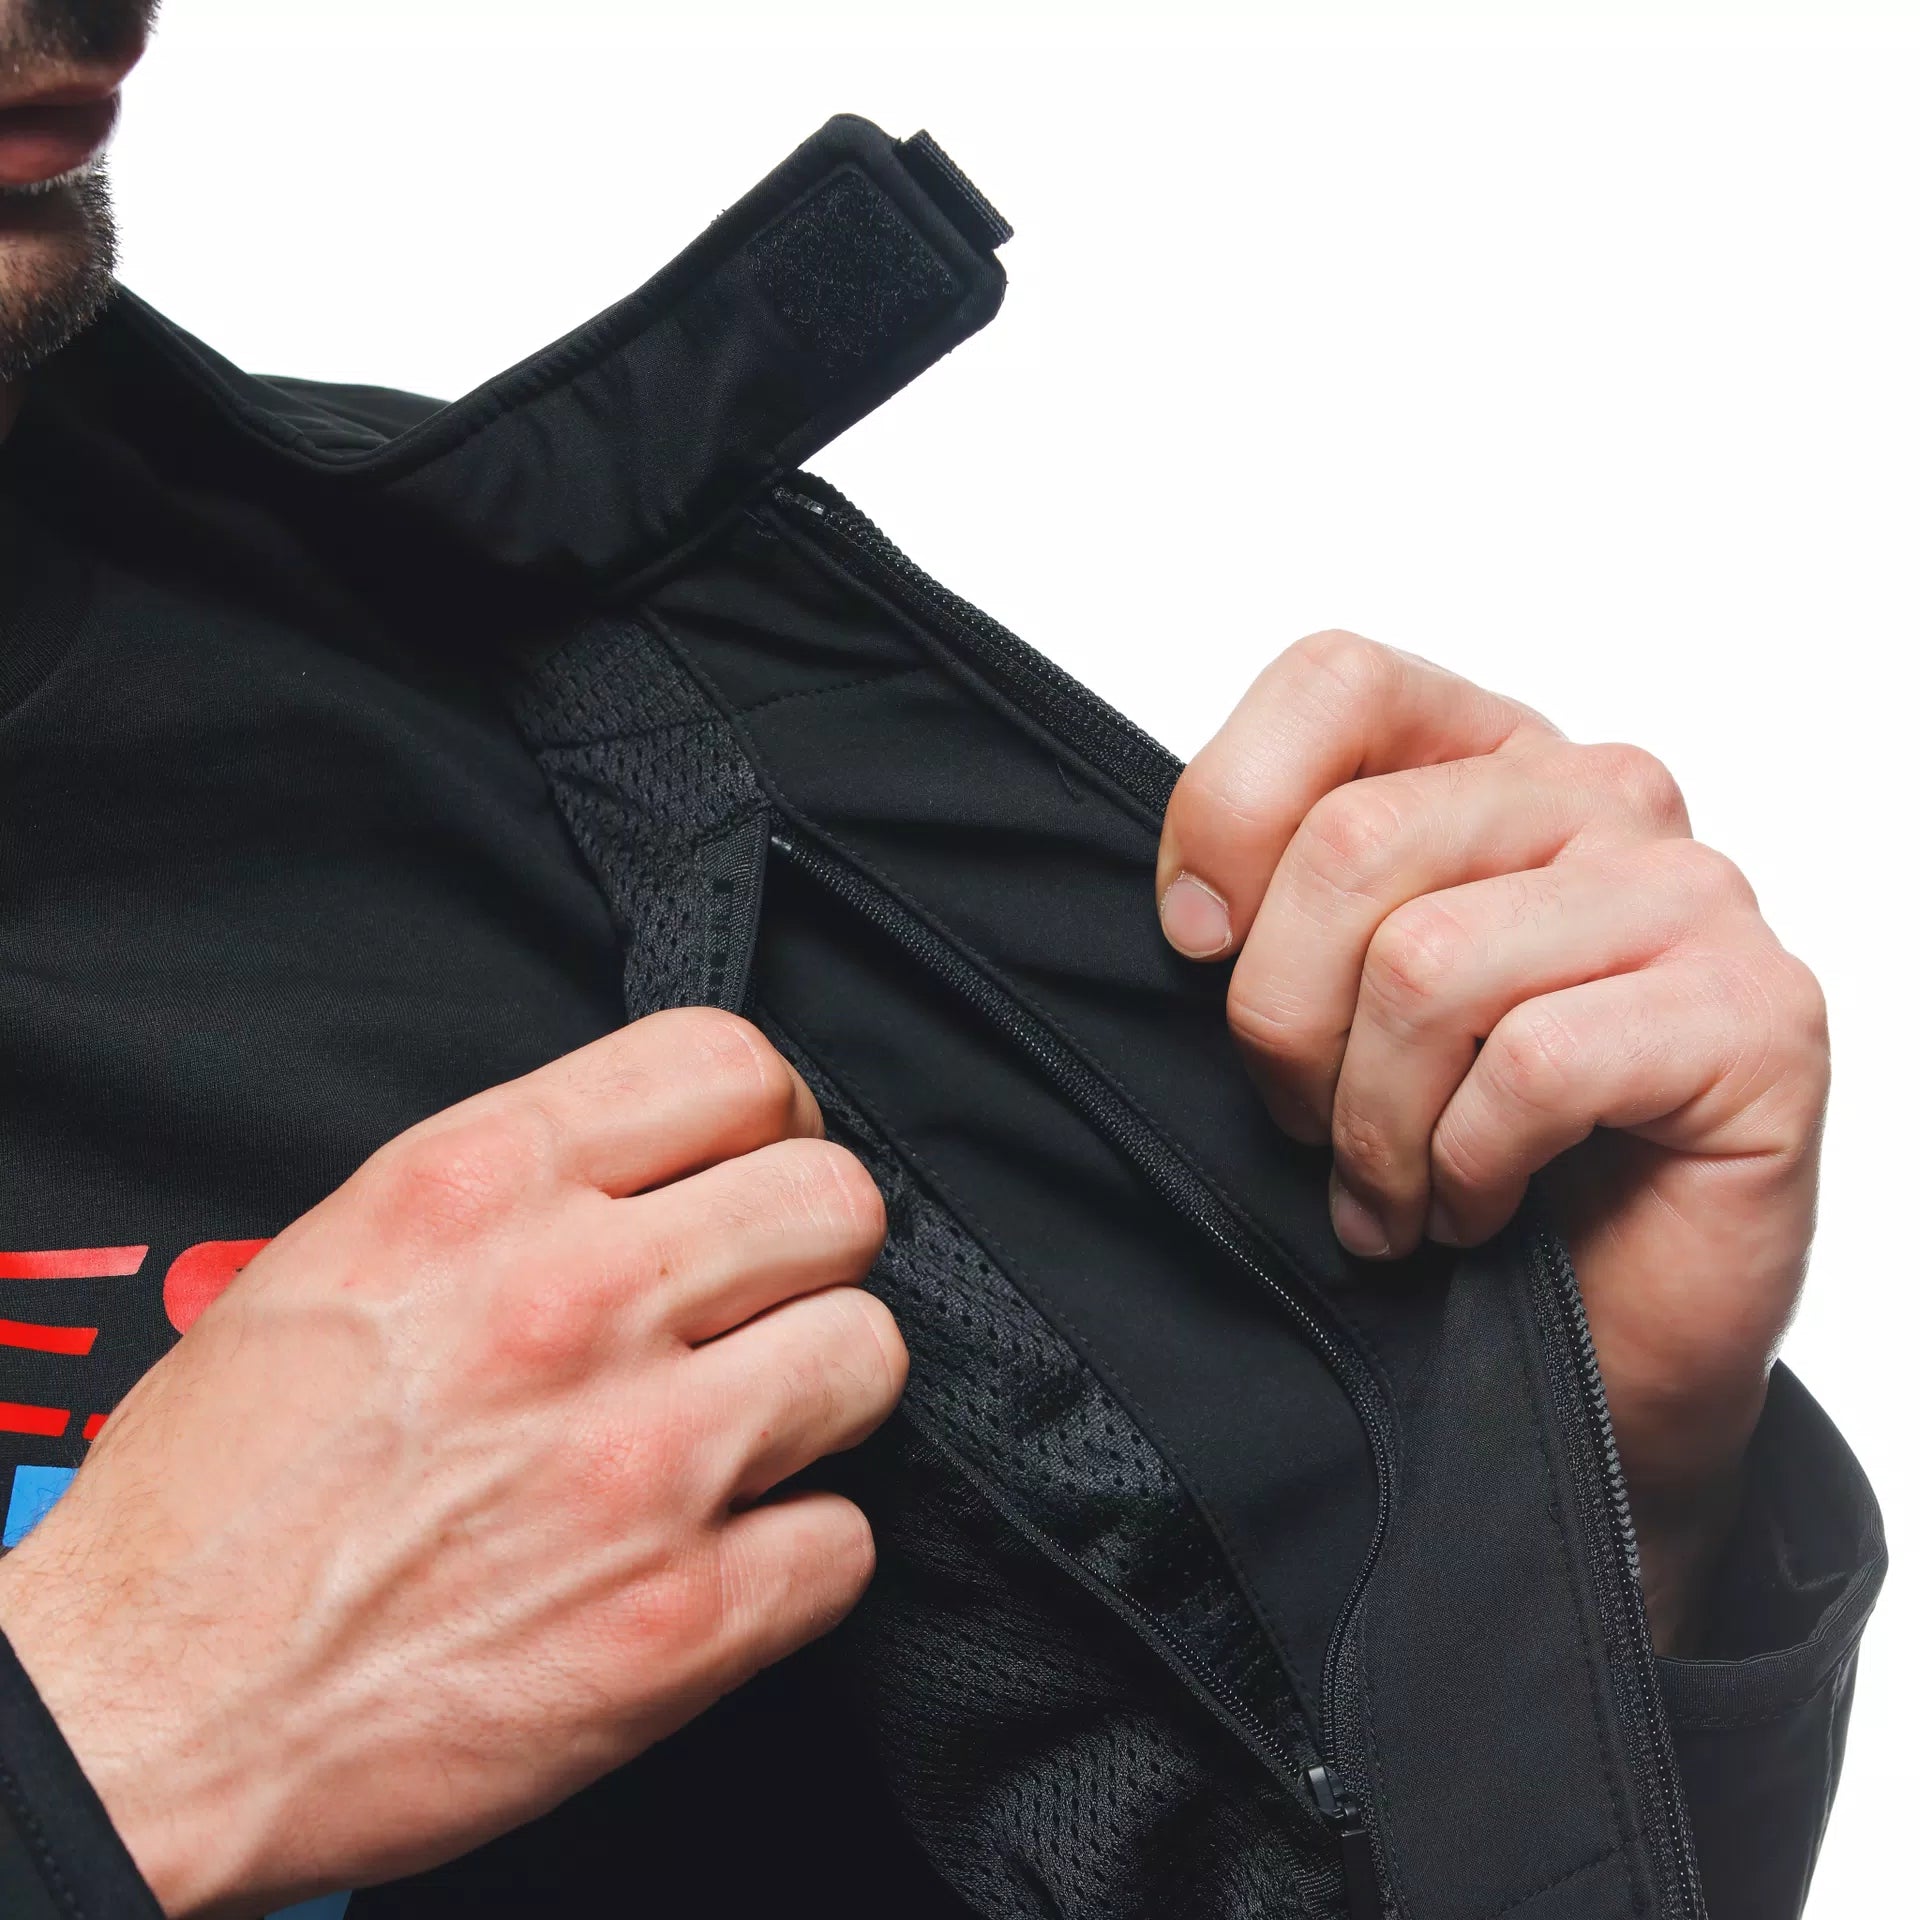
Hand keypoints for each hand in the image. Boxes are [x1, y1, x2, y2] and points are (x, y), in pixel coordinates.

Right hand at [0, 1008, 901, 1917]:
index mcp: (482, 1185)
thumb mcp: (346, 1248)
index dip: (773, 1119)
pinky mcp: (678, 1625)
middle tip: (757, 1308)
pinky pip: (845, 1542)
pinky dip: (796, 1556)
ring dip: (819, 1397)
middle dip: (810, 1256)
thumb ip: (525, 1182)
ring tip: (743, 1431)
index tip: (758, 1168)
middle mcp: (573, 1299)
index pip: (733, 1063)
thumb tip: (674, 1162)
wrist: (140, 1712)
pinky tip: (718, 1556)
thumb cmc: (226, 1486)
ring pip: (869, 1357)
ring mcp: (640, 1463)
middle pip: (837, 1205)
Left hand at [1157, 632, 1826, 1650]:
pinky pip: (1532, 1067)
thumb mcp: (1324, 1001)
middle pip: (1354, 843)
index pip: (1337, 681)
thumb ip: (1271, 905)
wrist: (1602, 1326)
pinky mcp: (1757, 1013)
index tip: (1196, 948)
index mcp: (1488, 761)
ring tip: (1392, 1188)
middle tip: (1306, 1122)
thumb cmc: (1459, 1151)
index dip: (1226, 814)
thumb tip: (1195, 912)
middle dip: (1284, 1022)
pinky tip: (1479, 1207)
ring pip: (1428, 963)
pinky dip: (1466, 1168)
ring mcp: (1691, 896)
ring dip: (1371, 1122)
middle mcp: (1601, 797)